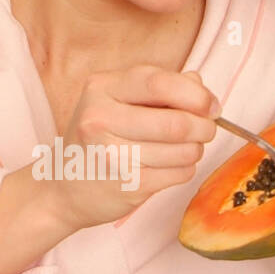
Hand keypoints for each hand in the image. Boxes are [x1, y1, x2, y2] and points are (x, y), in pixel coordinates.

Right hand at [49, 66, 219, 231]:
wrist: (63, 190)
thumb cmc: (97, 140)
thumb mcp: (117, 101)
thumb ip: (159, 88)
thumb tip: (201, 88)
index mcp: (101, 88)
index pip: (160, 83)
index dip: (195, 94)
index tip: (210, 105)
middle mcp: (100, 119)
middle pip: (177, 122)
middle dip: (204, 127)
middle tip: (207, 130)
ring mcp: (113, 155)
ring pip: (183, 150)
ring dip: (195, 150)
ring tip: (184, 149)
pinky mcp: (127, 185)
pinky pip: (179, 173)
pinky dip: (184, 169)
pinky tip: (168, 167)